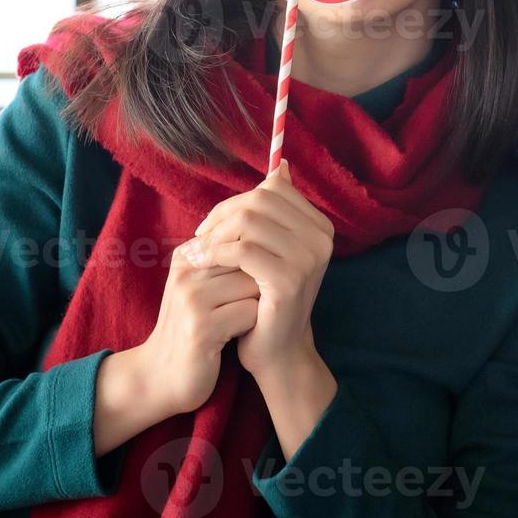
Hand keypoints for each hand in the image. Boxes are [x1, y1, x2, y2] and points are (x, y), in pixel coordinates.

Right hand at [135, 239, 261, 415]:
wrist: (160, 376)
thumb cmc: (192, 328)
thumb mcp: (202, 288)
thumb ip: (227, 261)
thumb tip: (271, 236)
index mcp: (186, 257)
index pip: (240, 240)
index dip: (255, 265)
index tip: (247, 289)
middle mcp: (185, 273)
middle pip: (249, 261)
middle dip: (260, 283)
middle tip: (251, 305)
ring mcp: (190, 300)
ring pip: (253, 285)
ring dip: (258, 304)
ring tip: (241, 320)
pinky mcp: (200, 328)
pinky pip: (250, 313)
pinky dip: (253, 325)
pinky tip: (237, 335)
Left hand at [185, 159, 335, 386]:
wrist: (276, 352)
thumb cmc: (266, 299)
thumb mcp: (272, 250)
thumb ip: (274, 212)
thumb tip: (281, 166)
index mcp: (320, 227)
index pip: (273, 189)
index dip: (236, 201)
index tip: (212, 226)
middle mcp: (321, 239)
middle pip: (260, 200)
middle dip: (222, 215)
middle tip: (199, 238)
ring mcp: (308, 259)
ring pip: (249, 221)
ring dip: (214, 234)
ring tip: (195, 252)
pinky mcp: (288, 280)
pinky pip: (241, 250)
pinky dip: (213, 252)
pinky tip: (197, 263)